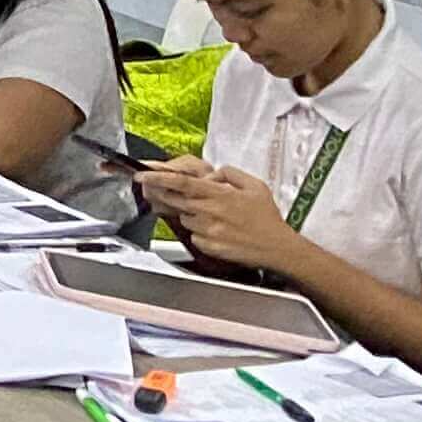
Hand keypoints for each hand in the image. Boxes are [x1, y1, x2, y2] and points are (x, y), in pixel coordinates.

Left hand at [145, 157, 295, 271]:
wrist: (278, 248)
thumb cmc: (267, 218)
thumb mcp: (254, 185)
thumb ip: (229, 174)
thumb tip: (210, 176)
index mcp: (219, 195)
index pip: (181, 183)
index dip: (158, 178)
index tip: (143, 175)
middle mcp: (210, 212)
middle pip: (175, 199)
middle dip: (165, 194)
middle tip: (164, 192)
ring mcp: (208, 231)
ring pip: (185, 217)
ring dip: (191, 214)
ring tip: (215, 217)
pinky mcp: (208, 247)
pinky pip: (194, 235)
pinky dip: (200, 231)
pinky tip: (219, 231)